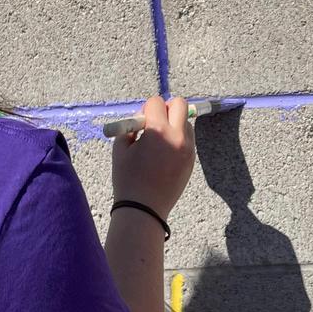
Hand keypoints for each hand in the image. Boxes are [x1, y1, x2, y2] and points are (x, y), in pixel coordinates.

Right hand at [111, 96, 195, 215]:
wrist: (144, 208)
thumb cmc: (127, 179)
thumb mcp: (120, 149)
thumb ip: (131, 127)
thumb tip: (142, 118)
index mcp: (158, 132)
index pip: (157, 102)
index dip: (146, 108)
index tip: (141, 121)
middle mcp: (177, 137)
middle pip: (180, 105)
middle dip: (167, 108)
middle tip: (156, 121)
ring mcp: (188, 149)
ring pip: (186, 122)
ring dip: (174, 124)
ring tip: (160, 142)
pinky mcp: (191, 160)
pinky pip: (188, 139)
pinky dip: (178, 139)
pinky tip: (165, 155)